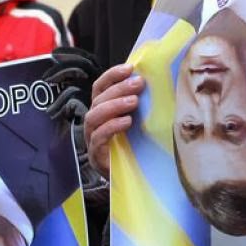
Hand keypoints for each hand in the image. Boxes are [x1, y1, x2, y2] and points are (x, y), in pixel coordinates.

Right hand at [84, 64, 144, 178]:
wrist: (129, 178)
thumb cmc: (133, 146)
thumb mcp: (137, 122)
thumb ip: (138, 105)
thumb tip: (153, 83)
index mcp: (102, 110)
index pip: (100, 87)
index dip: (112, 75)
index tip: (130, 67)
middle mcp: (93, 122)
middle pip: (99, 99)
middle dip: (118, 88)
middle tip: (139, 83)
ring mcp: (92, 139)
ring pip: (94, 116)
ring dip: (114, 106)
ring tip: (133, 102)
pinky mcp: (96, 155)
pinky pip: (99, 138)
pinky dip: (112, 127)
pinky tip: (127, 122)